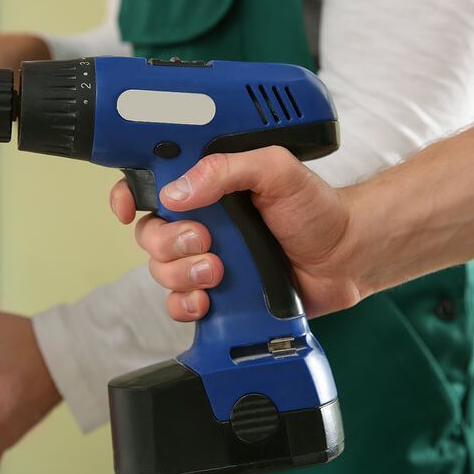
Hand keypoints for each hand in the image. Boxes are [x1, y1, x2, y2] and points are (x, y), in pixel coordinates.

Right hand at [110, 147, 365, 320]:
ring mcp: (206, 259)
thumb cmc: (315, 209)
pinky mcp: (216, 293)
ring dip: (183, 273)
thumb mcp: (276, 170)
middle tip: (204, 240)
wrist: (345, 257)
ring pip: (161, 271)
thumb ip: (227, 169)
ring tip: (219, 270)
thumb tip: (177, 191)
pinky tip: (209, 299)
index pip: (150, 185)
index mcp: (208, 186)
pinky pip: (178, 304)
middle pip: (149, 234)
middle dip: (169, 242)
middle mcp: (201, 222)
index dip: (128, 196)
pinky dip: (185, 304)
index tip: (127, 208)